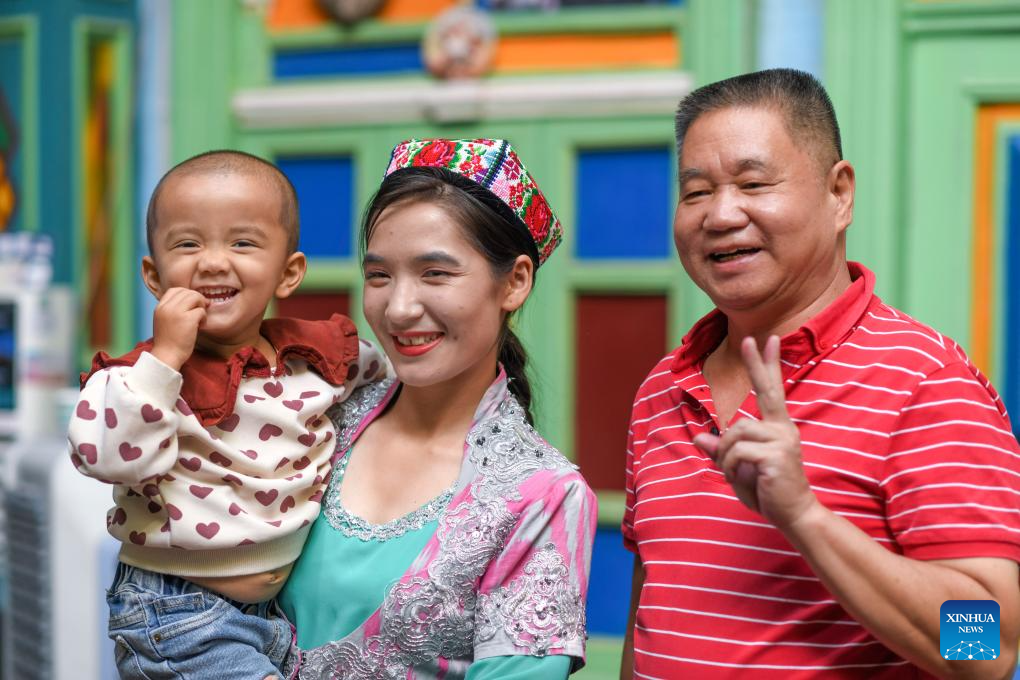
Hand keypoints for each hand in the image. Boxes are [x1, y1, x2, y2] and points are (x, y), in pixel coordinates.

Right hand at [150, 288, 207, 369]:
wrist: (166, 356)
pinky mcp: (187, 319)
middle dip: (197, 299)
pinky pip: (201, 311)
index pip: (175, 290)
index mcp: (160, 307)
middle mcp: (167, 307)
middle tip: (201, 310)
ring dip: (201, 306)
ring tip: (200, 319)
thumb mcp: (164, 321)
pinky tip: (201, 326)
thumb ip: (172, 310)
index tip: (192, 304)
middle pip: (187, 292)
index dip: (187, 294)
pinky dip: (204, 318)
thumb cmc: (168, 342)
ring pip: (195, 297)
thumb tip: (192, 300)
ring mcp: (177, 312)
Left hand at [692, 335, 817, 528]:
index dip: (768, 365)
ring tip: (735, 474)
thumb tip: (698, 437)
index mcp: (778, 427)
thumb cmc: (768, 491)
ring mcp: (781, 441)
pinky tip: (740, 479)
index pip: (773, 389)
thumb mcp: (739, 468)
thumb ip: (722, 451)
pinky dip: (729, 467)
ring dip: (725, 457)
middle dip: (754, 367)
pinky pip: (736, 452)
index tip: (769, 339)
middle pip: (761, 397)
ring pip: (735, 434)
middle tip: (747, 338)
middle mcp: (783, 429)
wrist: (794, 514)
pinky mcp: (776, 456)